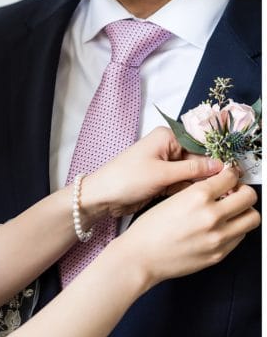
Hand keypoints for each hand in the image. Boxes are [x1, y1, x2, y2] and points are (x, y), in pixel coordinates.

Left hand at [82, 127, 223, 223]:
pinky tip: (200, 199)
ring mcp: (165, 164)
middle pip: (199, 159)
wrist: (102, 197)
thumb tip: (221, 166)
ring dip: (202, 184)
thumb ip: (193, 169)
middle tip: (229, 188)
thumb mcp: (162, 174)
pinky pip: (184, 183)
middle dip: (211, 174)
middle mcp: (167, 147)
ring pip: (194, 173)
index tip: (233, 172)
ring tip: (217, 195)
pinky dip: (190, 191)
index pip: (200, 143)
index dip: (217, 158)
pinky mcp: (163, 180)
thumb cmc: (126, 179)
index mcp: (166, 137)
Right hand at [112, 164, 258, 288]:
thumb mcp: (171, 200)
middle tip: (235, 193)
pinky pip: (241, 237)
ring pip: (253, 218)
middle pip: (249, 197)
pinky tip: (222, 228)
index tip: (229, 177)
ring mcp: (219, 237)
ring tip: (233, 212)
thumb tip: (219, 188)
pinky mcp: (220, 253)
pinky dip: (236, 229)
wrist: (141, 257)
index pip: (230, 177)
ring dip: (245, 212)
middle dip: (244, 192)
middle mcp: (212, 215)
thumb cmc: (148, 230)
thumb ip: (198, 193)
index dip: (231, 174)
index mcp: (197, 197)